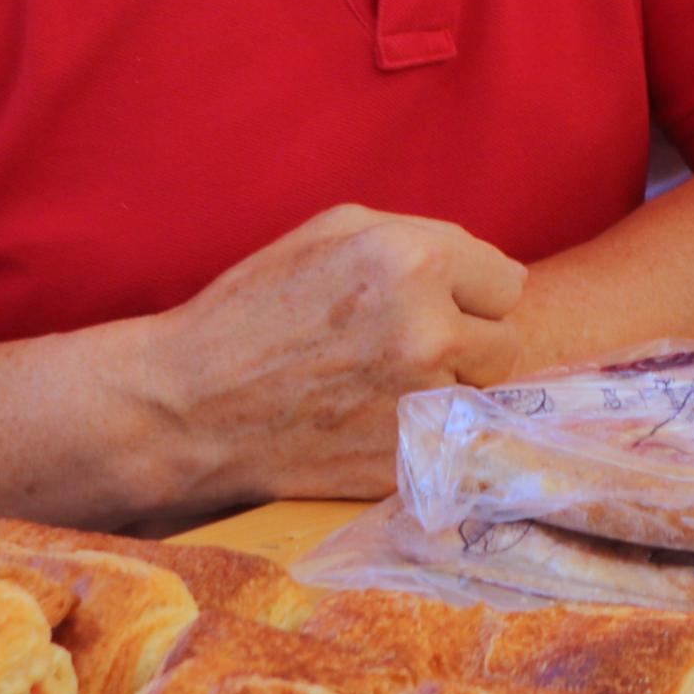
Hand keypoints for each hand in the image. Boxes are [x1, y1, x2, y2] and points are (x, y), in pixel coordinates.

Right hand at [124, 205, 525, 506]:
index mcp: (416, 259)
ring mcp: (418, 401)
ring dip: (446, 391)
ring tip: (378, 386)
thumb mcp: (333, 233)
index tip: (431, 306)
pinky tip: (365, 423)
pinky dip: (418, 436)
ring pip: (480, 395)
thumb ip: (418, 237)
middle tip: (402, 350)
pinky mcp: (405, 459)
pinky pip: (448, 443)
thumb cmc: (253, 310)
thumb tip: (481, 267)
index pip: (506, 282)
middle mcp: (428, 328)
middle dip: (465, 343)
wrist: (186, 408)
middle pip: (505, 341)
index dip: (468, 295)